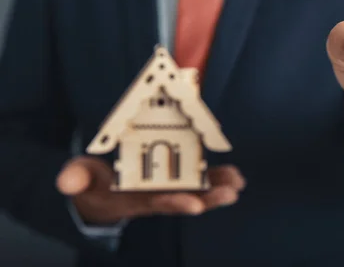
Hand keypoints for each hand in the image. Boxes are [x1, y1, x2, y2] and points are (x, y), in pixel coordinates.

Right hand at [56, 156, 244, 224]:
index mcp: (133, 200)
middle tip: (230, 194)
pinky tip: (236, 177)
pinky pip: (199, 180)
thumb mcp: (79, 180)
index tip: (194, 204)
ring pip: (197, 191)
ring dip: (219, 189)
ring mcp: (167, 189)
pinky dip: (217, 178)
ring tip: (238, 184)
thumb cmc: (90, 185)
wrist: (98, 194)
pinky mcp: (174, 179)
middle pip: (184, 200)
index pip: (155, 204)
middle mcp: (155, 198)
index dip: (175, 203)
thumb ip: (75, 178)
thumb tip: (67, 181)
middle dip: (208, 199)